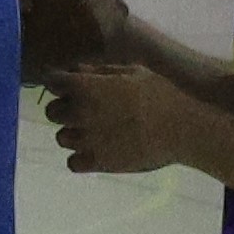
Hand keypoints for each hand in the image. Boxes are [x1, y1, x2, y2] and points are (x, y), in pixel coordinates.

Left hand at [49, 57, 198, 180]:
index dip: (59, 81)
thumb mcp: (132, 72)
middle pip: (52, 112)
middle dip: (65, 108)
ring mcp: (86, 140)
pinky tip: (96, 150)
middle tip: (85, 109)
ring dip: (73, 133)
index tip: (69, 84)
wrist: (180, 129)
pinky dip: (80, 157)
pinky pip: (72, 162)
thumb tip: (77, 69)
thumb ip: (100, 71)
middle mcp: (79, 114)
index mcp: (86, 87)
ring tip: (94, 131)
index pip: (52, 81)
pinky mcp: (96, 163)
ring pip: (61, 137)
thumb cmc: (160, 94)